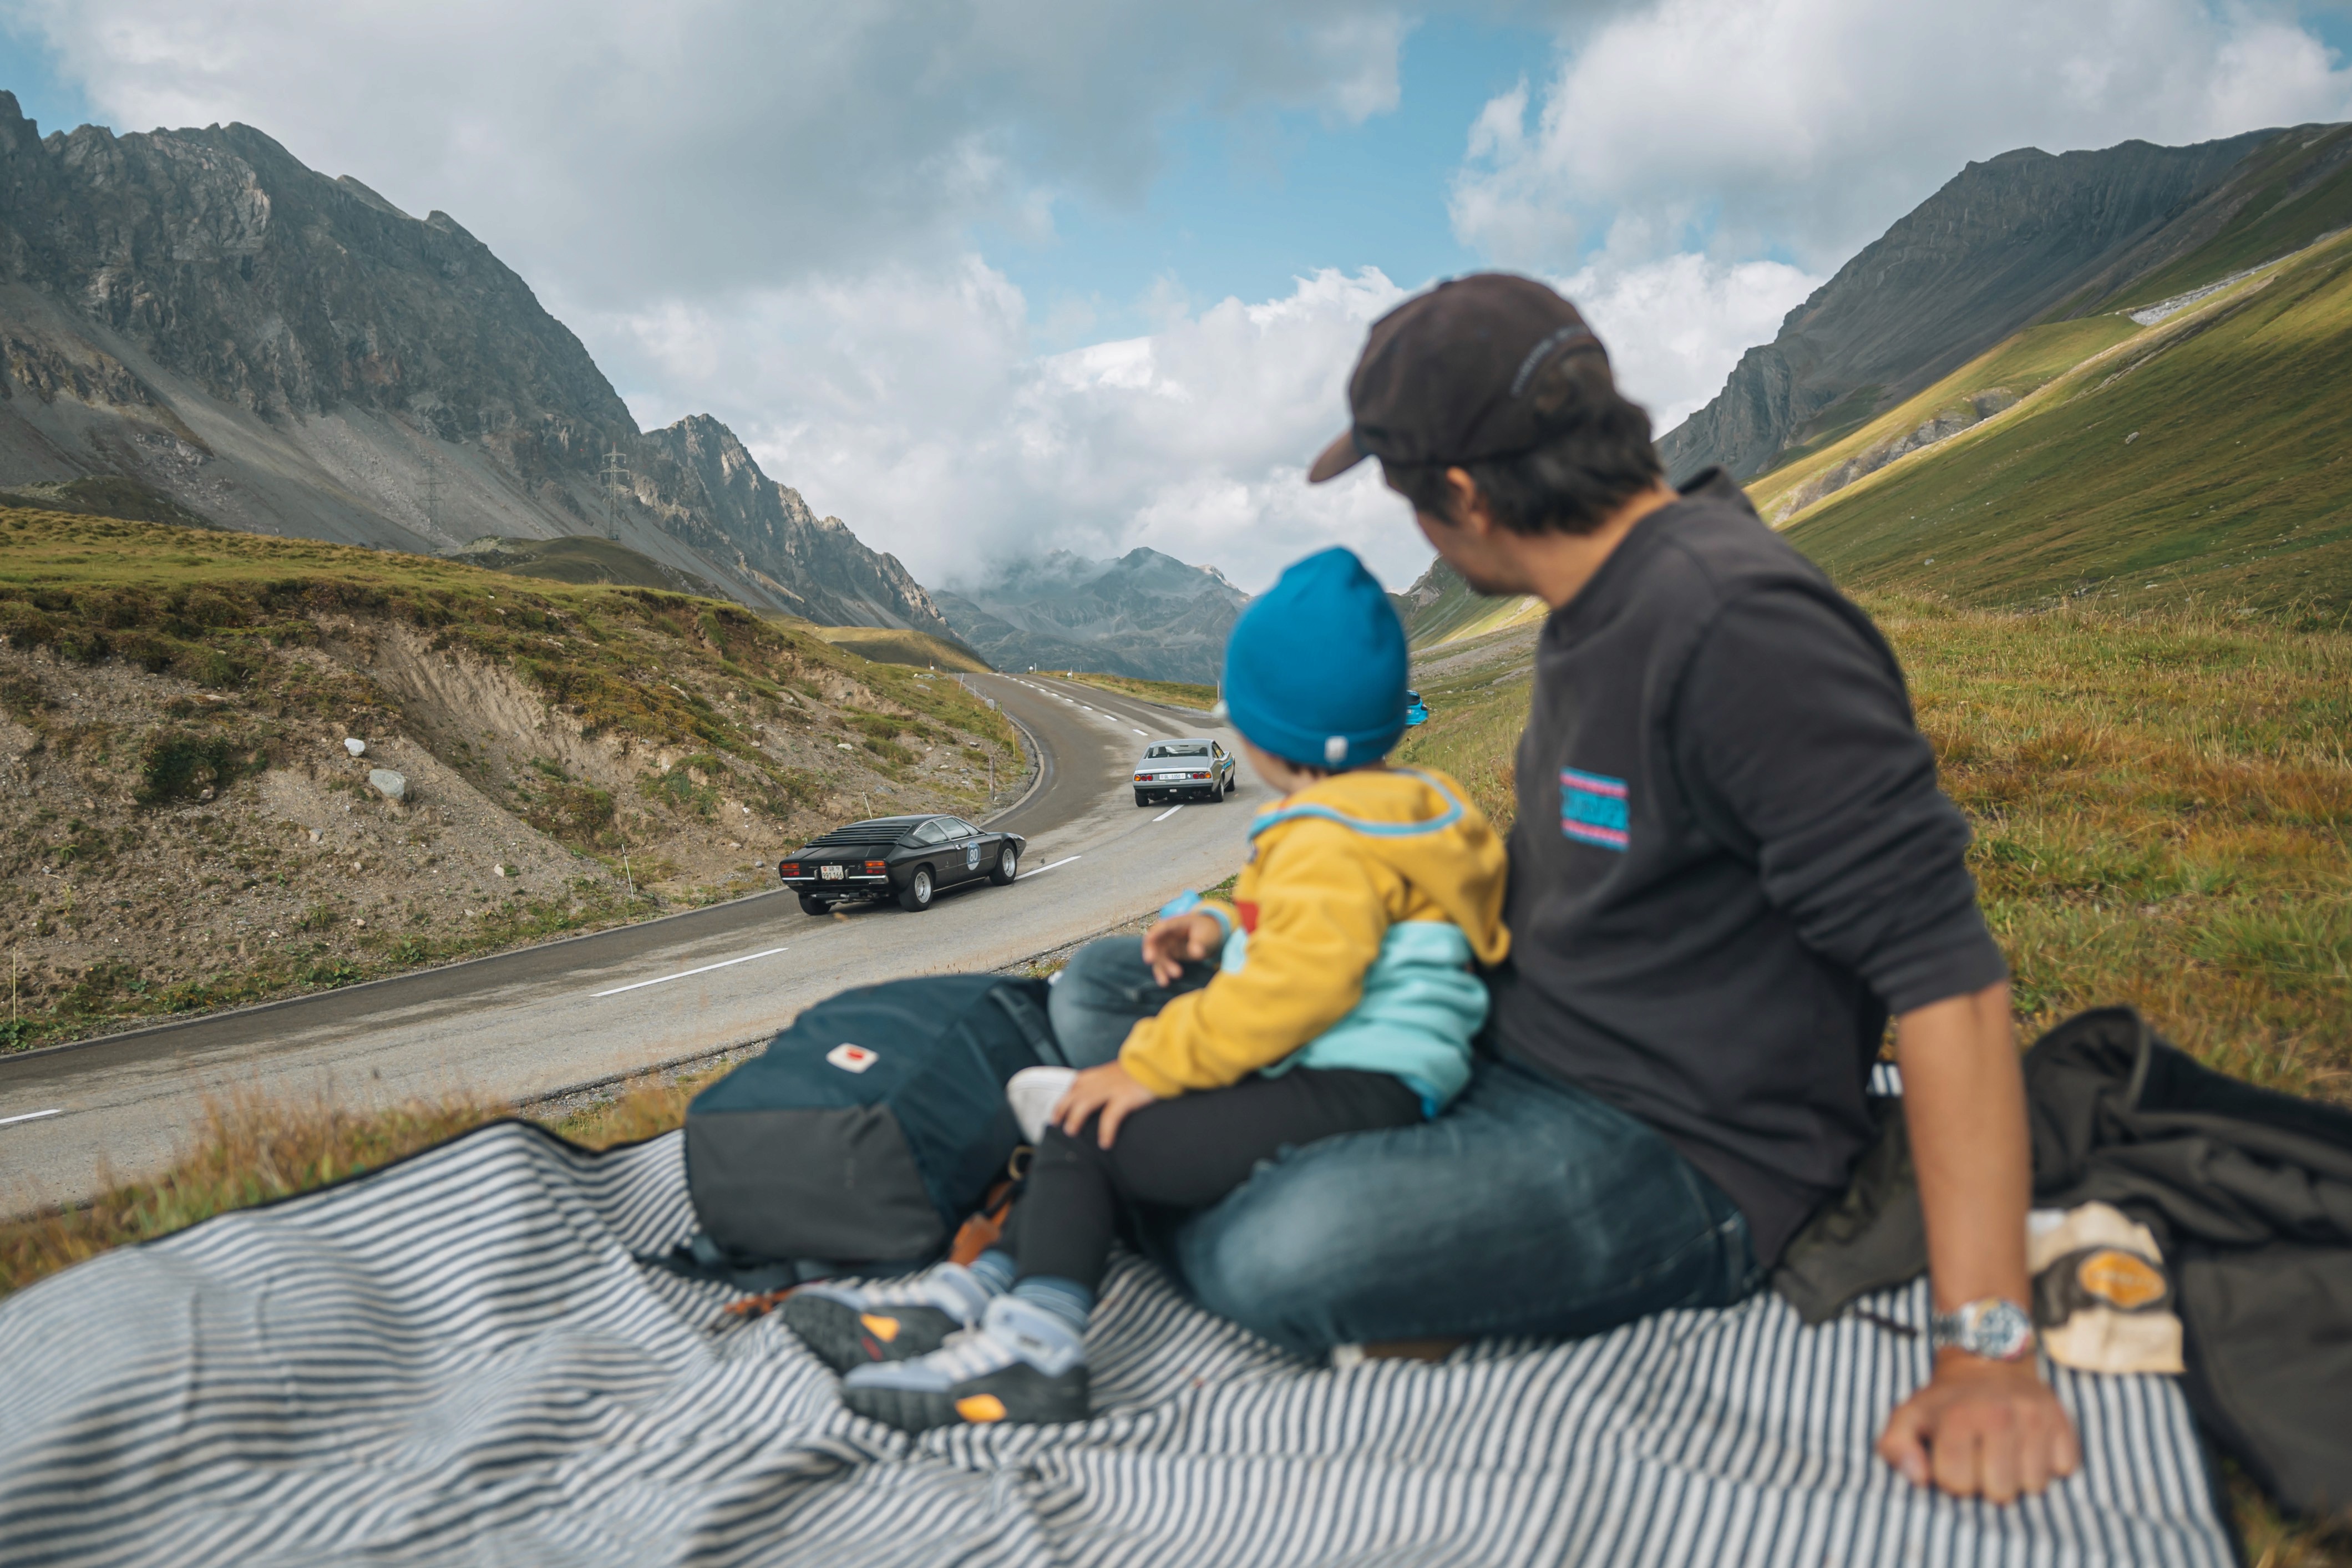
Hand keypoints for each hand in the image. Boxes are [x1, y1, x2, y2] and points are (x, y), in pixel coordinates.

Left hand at [1052, 1061, 1160, 1147]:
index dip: (1068, 1092)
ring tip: (1070, 1132)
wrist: (1164, 1057)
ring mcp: (1114, 1087)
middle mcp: (1105, 1078)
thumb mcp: (1130, 1068)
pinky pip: (1110, 1117)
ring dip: (1075, 1117)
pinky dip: (1105, 1130)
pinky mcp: (1126, 1097)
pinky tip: (1104, 1143)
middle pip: (1076, 1092)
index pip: (1080, 1080)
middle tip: (1055, 1121)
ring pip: (1085, 1103)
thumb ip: (1120, 1077)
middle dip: (1063, 1107)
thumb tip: (1120, 1087)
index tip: (1062, 1103)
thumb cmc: (1151, 1065)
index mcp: (1106, 1071)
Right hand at [1140, 911, 1224, 985]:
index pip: (1162, 926)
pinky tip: (1164, 983)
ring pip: (1158, 957)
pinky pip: (1162, 965)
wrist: (1210, 936)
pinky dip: (1162, 973)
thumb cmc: (1206, 930)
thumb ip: (1199, 942)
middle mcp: (1167, 934)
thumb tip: (1195, 953)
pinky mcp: (1169, 957)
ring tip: (1169, 978)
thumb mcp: (1205, 934)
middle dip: (1150, 950)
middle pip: (1154, 942)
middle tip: (1149, 960)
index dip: (1154, 932)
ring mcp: (1167, 946)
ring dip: (1161, 967)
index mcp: (1175, 923)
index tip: (1149, 940)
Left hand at [1878, 1350, 2080, 1501]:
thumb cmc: (1946, 1400)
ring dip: (2019, 1476)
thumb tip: (1918, 1478)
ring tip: (2004, 1452)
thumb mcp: (1908, 1415)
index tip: (1952, 1458)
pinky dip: (2048, 1463)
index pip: (1958, 1484)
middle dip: (1987, 1482)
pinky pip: (2063, 1469)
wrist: (1988, 1360)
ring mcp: (2035, 1418)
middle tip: (1982, 1457)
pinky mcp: (2063, 1422)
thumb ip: (1895, 1447)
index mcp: (1958, 1417)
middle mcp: (1999, 1416)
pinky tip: (2029, 1445)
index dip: (1951, 1478)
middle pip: (2000, 1493)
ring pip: (2034, 1486)